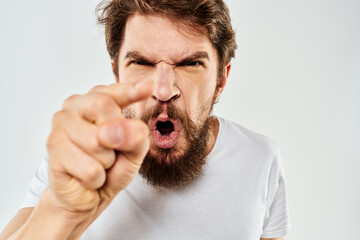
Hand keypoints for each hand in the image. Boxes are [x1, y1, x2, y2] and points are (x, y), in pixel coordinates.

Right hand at [46, 80, 152, 213]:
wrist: (89, 195)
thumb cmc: (112, 167)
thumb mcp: (134, 151)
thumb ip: (135, 136)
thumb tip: (117, 130)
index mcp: (97, 99)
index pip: (115, 92)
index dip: (130, 89)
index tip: (148, 86)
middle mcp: (75, 105)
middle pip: (103, 105)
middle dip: (118, 136)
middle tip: (112, 150)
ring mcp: (61, 124)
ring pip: (96, 141)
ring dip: (106, 162)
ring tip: (98, 164)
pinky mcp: (53, 148)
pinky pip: (90, 168)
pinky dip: (96, 179)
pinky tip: (86, 177)